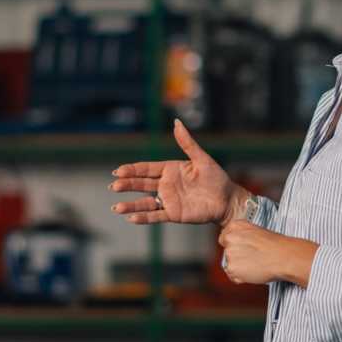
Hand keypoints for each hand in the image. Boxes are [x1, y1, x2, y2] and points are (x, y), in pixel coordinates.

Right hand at [111, 119, 245, 225]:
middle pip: (142, 184)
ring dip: (131, 205)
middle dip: (127, 185)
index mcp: (170, 170)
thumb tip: (176, 122)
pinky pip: (156, 216)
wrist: (227, 199)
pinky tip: (132, 218)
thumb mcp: (201, 158)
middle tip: (114, 186)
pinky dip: (144, 217)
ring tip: (117, 208)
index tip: (119, 171)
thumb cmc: (216, 178)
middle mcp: (165, 185)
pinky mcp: (173, 214)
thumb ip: (187, 143)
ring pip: (145, 202)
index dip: (132, 170)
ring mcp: (168, 200)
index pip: (146, 169)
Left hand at [218, 220, 316, 286]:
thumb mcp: (255, 232)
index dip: (236, 247)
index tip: (246, 250)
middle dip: (237, 257)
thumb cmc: (275, 245)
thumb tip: (236, 247)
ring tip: (256, 264)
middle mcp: (229, 238)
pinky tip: (254, 271)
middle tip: (253, 258)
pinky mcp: (232, 267)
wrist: (284, 256)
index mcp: (235, 226)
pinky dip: (242, 278)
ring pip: (229, 265)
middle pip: (226, 253)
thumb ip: (242, 237)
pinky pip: (233, 276)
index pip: (225, 239)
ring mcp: (229, 253)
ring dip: (240, 268)